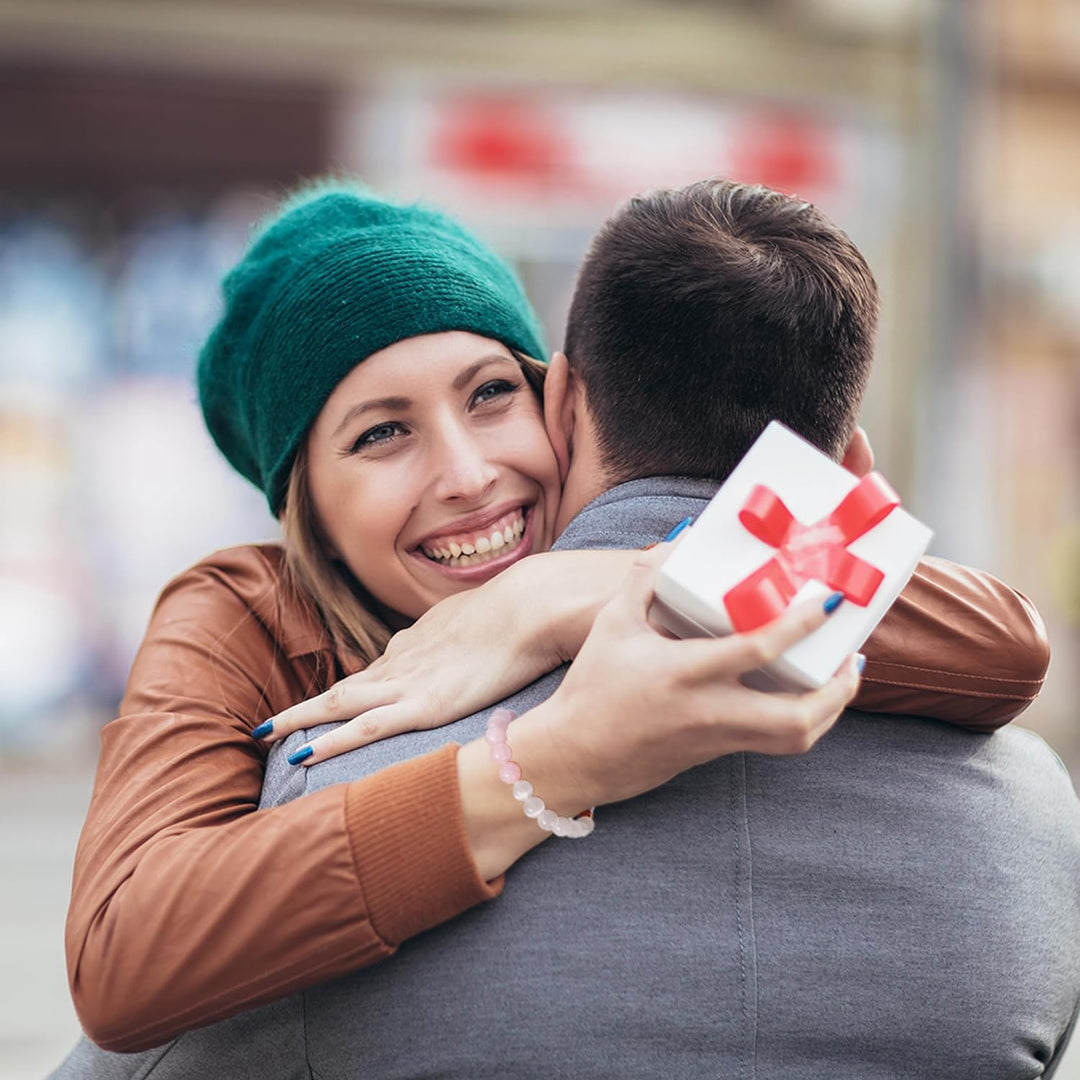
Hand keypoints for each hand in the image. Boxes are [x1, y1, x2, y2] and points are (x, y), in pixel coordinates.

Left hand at [253, 548, 641, 762]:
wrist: (534, 605)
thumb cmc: (527, 612)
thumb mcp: (500, 624)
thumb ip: (484, 640)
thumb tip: (490, 647)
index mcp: (424, 643)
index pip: (379, 672)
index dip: (349, 692)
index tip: (329, 703)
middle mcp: (406, 660)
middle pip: (345, 686)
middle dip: (306, 706)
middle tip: (269, 722)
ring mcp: (410, 682)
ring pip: (339, 704)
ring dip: (300, 719)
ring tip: (263, 734)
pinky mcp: (422, 704)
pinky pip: (364, 727)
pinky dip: (330, 740)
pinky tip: (301, 754)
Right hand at [530, 548, 861, 809]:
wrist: (574, 756)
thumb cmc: (592, 686)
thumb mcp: (612, 623)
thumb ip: (645, 579)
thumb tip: (679, 541)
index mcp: (684, 673)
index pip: (756, 650)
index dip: (798, 626)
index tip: (826, 604)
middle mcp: (709, 711)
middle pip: (797, 717)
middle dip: (837, 690)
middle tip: (851, 657)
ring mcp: (717, 738)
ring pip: (794, 739)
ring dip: (828, 711)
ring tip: (839, 678)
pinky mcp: (716, 754)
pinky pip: (773, 742)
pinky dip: (800, 721)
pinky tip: (803, 696)